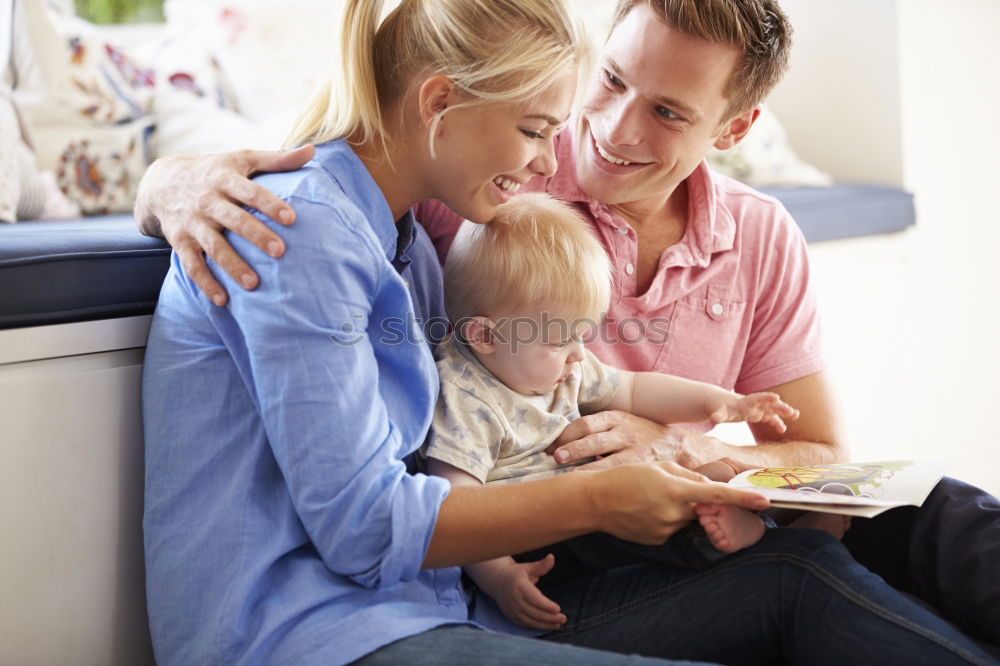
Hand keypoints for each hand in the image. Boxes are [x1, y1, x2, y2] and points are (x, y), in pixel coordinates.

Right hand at [134, 145, 314, 305]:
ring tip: (253, 284)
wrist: (162, 181)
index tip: (291, 218)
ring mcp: (193, 222)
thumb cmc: (215, 170)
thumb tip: (312, 150)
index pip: (250, 192)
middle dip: (255, 236)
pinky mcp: (180, 241)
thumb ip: (277, 159)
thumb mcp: (242, 159)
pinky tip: (223, 300)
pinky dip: (205, 283)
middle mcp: (208, 200)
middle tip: (280, 251)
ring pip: (213, 246)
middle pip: (234, 220)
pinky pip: (192, 264)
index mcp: (225, 178)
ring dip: (232, 265)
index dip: (270, 204)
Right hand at [485, 555, 566, 630]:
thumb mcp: (528, 567)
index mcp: (519, 585)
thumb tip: (552, 557)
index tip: (558, 608)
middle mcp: (514, 599)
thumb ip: (541, 566)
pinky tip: (549, 626)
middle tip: (563, 618)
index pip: (533, 598)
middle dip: (549, 617)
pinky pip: (525, 624)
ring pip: (530, 620)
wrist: (497, 582)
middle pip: (533, 612)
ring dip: (545, 624)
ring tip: (558, 624)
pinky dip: (537, 626)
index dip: (546, 605)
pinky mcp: (511, 616)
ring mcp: (511, 609)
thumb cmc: (516, 574)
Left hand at [547, 411, 709, 470]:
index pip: (584, 423)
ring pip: (604, 460)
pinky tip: (590, 490)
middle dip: (570, 449)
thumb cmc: (642, 436)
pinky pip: (619, 475)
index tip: (550, 446)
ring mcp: (634, 451)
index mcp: (615, 417)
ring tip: (566, 477)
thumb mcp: (623, 423)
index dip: (565, 435)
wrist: (679, 447)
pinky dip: (602, 481)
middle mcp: (623, 432)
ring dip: (583, 469)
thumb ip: (598, 429)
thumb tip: (561, 442)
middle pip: (591, 439)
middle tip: (554, 458)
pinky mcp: (642, 467)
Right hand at [589, 462, 768, 545]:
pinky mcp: (658, 540)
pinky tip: (644, 511)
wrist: (596, 502)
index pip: (717, 495)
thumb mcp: (659, 466)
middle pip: (701, 507)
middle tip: (669, 488)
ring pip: (686, 518)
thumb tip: (708, 487)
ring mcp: (666, 530)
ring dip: (677, 508)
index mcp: (676, 490)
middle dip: (694, 499)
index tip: (764, 501)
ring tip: (649, 499)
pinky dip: (664, 518)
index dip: (743, 499)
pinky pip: (672, 527)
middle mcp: (674, 513)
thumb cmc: (626, 477)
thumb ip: (689, 475)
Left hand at [708, 392, 798, 433]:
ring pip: (773, 410)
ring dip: (784, 412)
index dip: (766, 398)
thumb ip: (718, 415)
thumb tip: (713, 419)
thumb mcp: (718, 411)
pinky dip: (777, 423)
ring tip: (796, 415)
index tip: (776, 397)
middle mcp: (754, 404)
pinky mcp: (758, 415)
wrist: (720, 403)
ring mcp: (758, 409)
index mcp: (745, 402)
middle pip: (769, 404)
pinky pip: (770, 418)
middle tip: (791, 411)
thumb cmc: (718, 407)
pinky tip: (783, 430)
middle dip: (780, 407)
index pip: (757, 398)